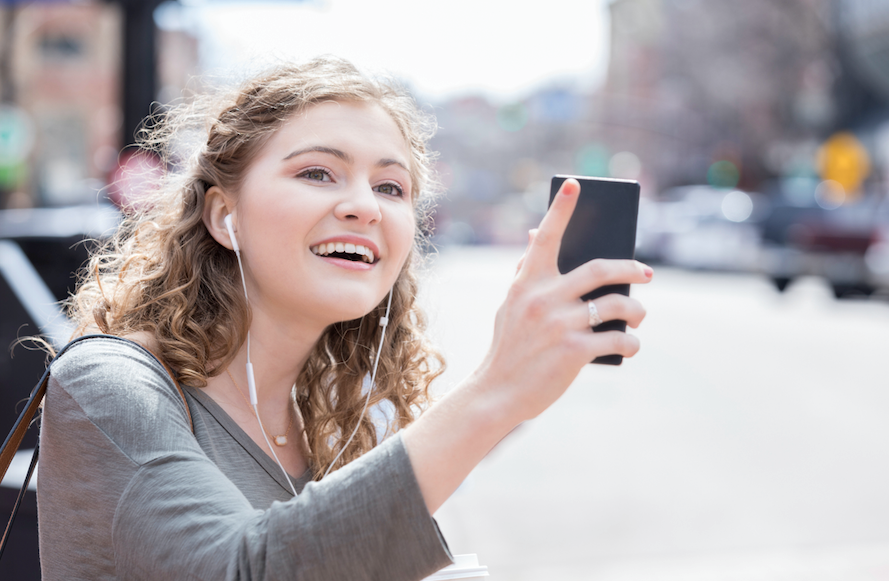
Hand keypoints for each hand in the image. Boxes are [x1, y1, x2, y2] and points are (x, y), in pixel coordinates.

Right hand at [475, 178, 651, 421]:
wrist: (497, 392)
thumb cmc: (508, 347)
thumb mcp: (510, 306)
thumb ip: (524, 273)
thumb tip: (534, 235)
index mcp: (526, 283)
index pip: (545, 237)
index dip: (561, 210)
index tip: (576, 185)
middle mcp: (543, 298)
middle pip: (600, 268)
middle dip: (631, 268)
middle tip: (646, 273)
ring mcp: (560, 324)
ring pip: (617, 305)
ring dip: (636, 311)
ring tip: (638, 316)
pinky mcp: (574, 351)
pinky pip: (619, 338)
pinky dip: (631, 342)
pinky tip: (631, 344)